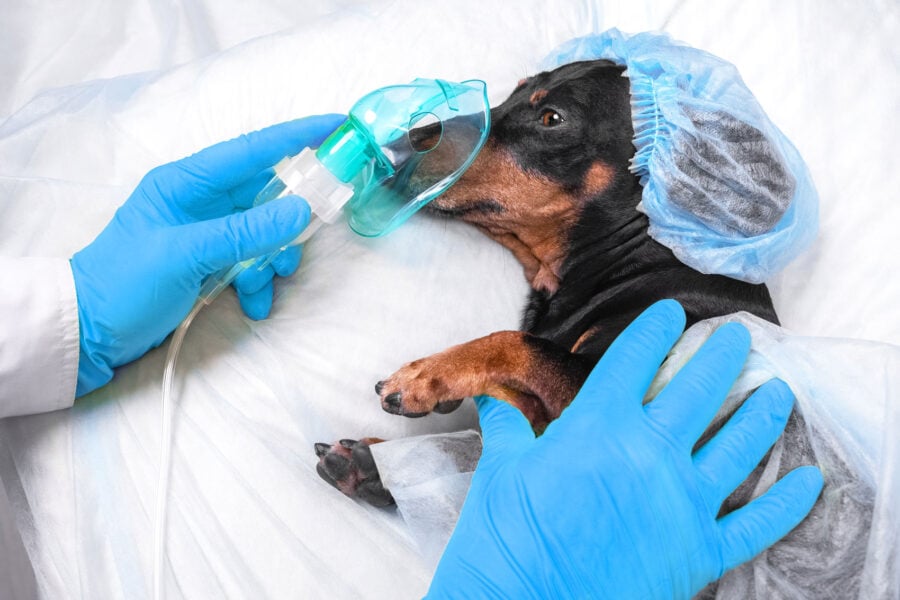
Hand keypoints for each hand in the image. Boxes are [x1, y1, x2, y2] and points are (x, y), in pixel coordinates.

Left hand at [71, 114, 344, 395]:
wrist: (91, 333)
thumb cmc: (126, 283)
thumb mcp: (186, 254)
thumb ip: (245, 231)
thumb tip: (301, 210)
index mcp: (188, 182)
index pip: (254, 150)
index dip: (298, 135)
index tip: (339, 126)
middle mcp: (202, 201)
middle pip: (268, 195)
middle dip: (290, 221)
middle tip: (302, 241)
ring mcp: (209, 232)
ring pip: (266, 233)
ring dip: (274, 259)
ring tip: (262, 283)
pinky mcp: (211, 261)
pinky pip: (253, 262)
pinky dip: (259, 282)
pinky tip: (252, 303)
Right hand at [428, 299, 823, 598]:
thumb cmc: (506, 538)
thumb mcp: (500, 472)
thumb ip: (508, 431)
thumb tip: (496, 404)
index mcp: (597, 425)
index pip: (635, 360)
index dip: (655, 330)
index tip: (669, 314)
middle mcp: (649, 452)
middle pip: (699, 389)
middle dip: (722, 356)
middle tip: (738, 337)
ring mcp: (681, 501)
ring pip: (739, 444)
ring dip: (763, 414)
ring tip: (779, 391)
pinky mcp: (699, 550)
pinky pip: (757, 523)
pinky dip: (787, 503)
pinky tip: (807, 481)